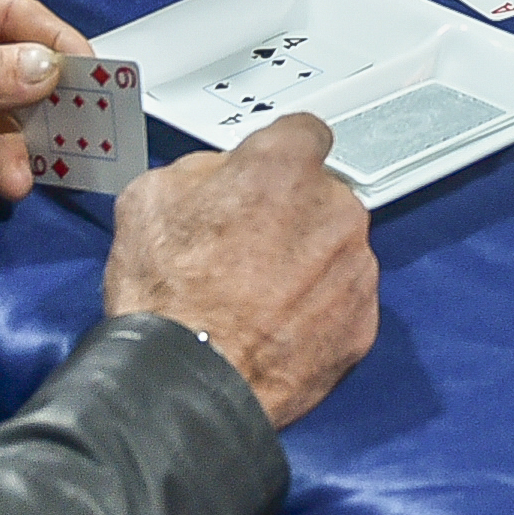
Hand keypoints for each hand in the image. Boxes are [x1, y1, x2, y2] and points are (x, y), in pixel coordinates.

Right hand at [104, 117, 378, 428]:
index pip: (303, 132)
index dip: (278, 155)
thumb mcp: (150, 198)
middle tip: (247, 249)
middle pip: (321, 195)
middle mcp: (334, 207)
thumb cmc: (167, 296)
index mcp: (283, 165)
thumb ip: (201, 171)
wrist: (189, 382)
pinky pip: (344, 301)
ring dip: (307, 264)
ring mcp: (355, 267)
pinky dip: (319, 311)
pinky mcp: (364, 321)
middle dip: (291, 214)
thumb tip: (221, 176)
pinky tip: (277, 328)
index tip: (265, 175)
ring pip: (336, 249)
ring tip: (257, 298)